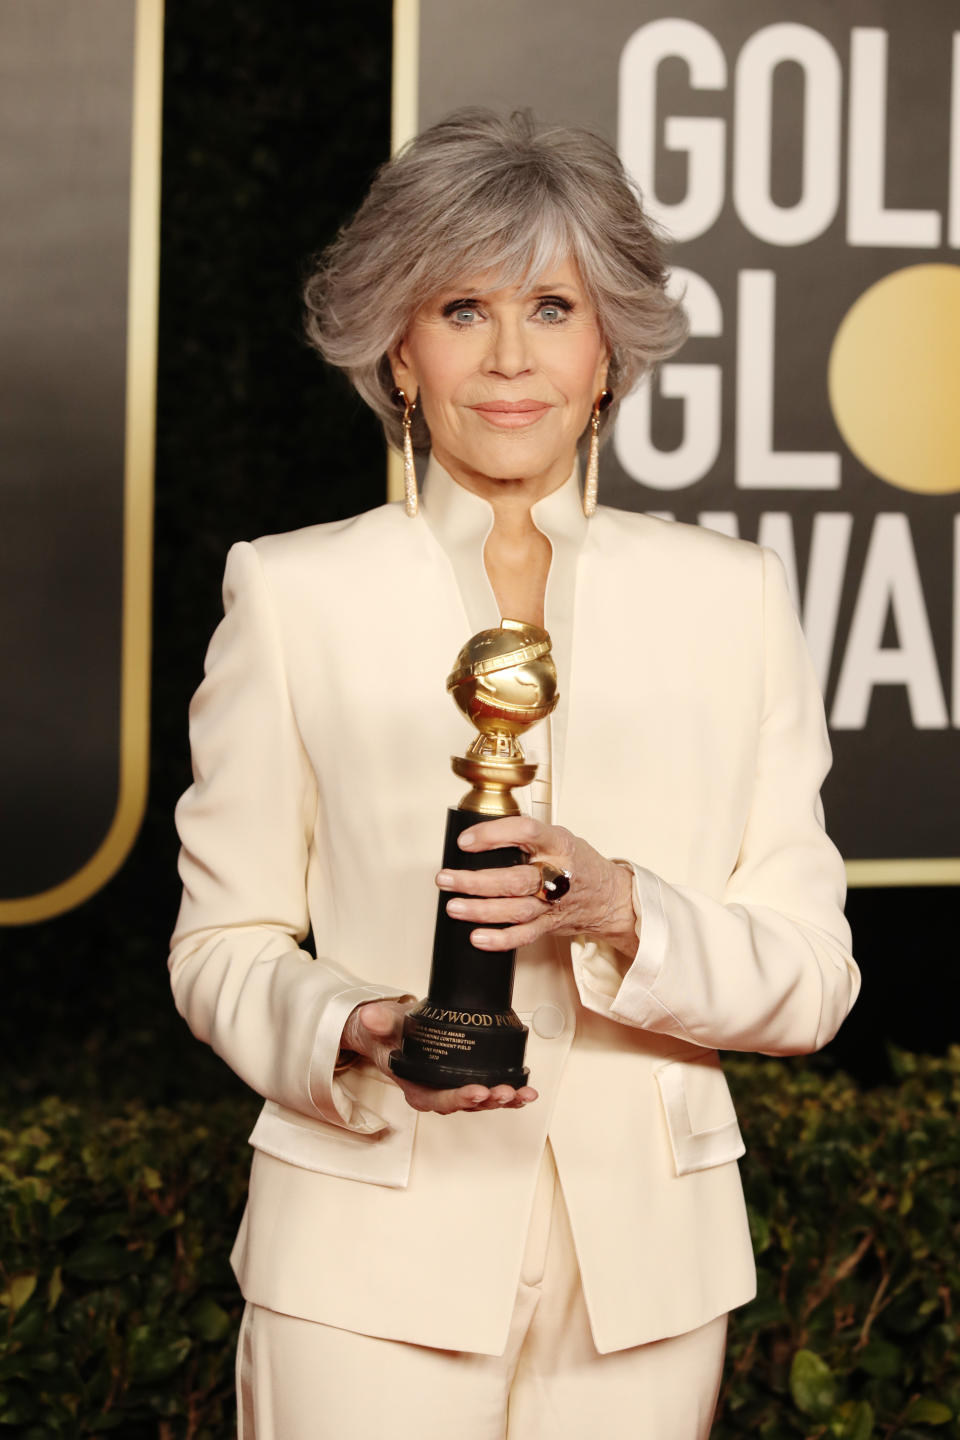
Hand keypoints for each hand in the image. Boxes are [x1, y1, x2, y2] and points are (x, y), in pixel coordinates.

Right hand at [339, 1000, 538, 1114]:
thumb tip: (371, 1017)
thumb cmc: (389, 1034)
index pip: (437, 1099)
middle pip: (465, 1104)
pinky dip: (508, 1093)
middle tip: (505, 1091)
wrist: (394, 1031)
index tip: (476, 1091)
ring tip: (523, 1094)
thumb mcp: (381, 1026)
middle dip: (488, 1100)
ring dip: (504, 1099)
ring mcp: (453, 1089)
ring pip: (481, 1102)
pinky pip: (489, 1091)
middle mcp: (436, 1093)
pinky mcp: (466, 1080)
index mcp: (415, 1087)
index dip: (457, 1098)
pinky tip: (525, 1091)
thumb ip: (378, 1022)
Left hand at [437, 817, 638, 959]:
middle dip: (476, 881)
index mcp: (559, 845)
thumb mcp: (557, 837)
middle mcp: (558, 874)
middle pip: (515, 880)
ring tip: (453, 907)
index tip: (465, 841)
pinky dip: (500, 939)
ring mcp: (554, 904)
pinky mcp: (550, 925)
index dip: (493, 836)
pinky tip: (477, 938)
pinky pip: (524, 936)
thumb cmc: (577, 862)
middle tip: (446, 879)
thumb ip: (525, 837)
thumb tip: (478, 837)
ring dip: (481, 911)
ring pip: (515, 910)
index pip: (526, 833)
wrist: (610, 896)